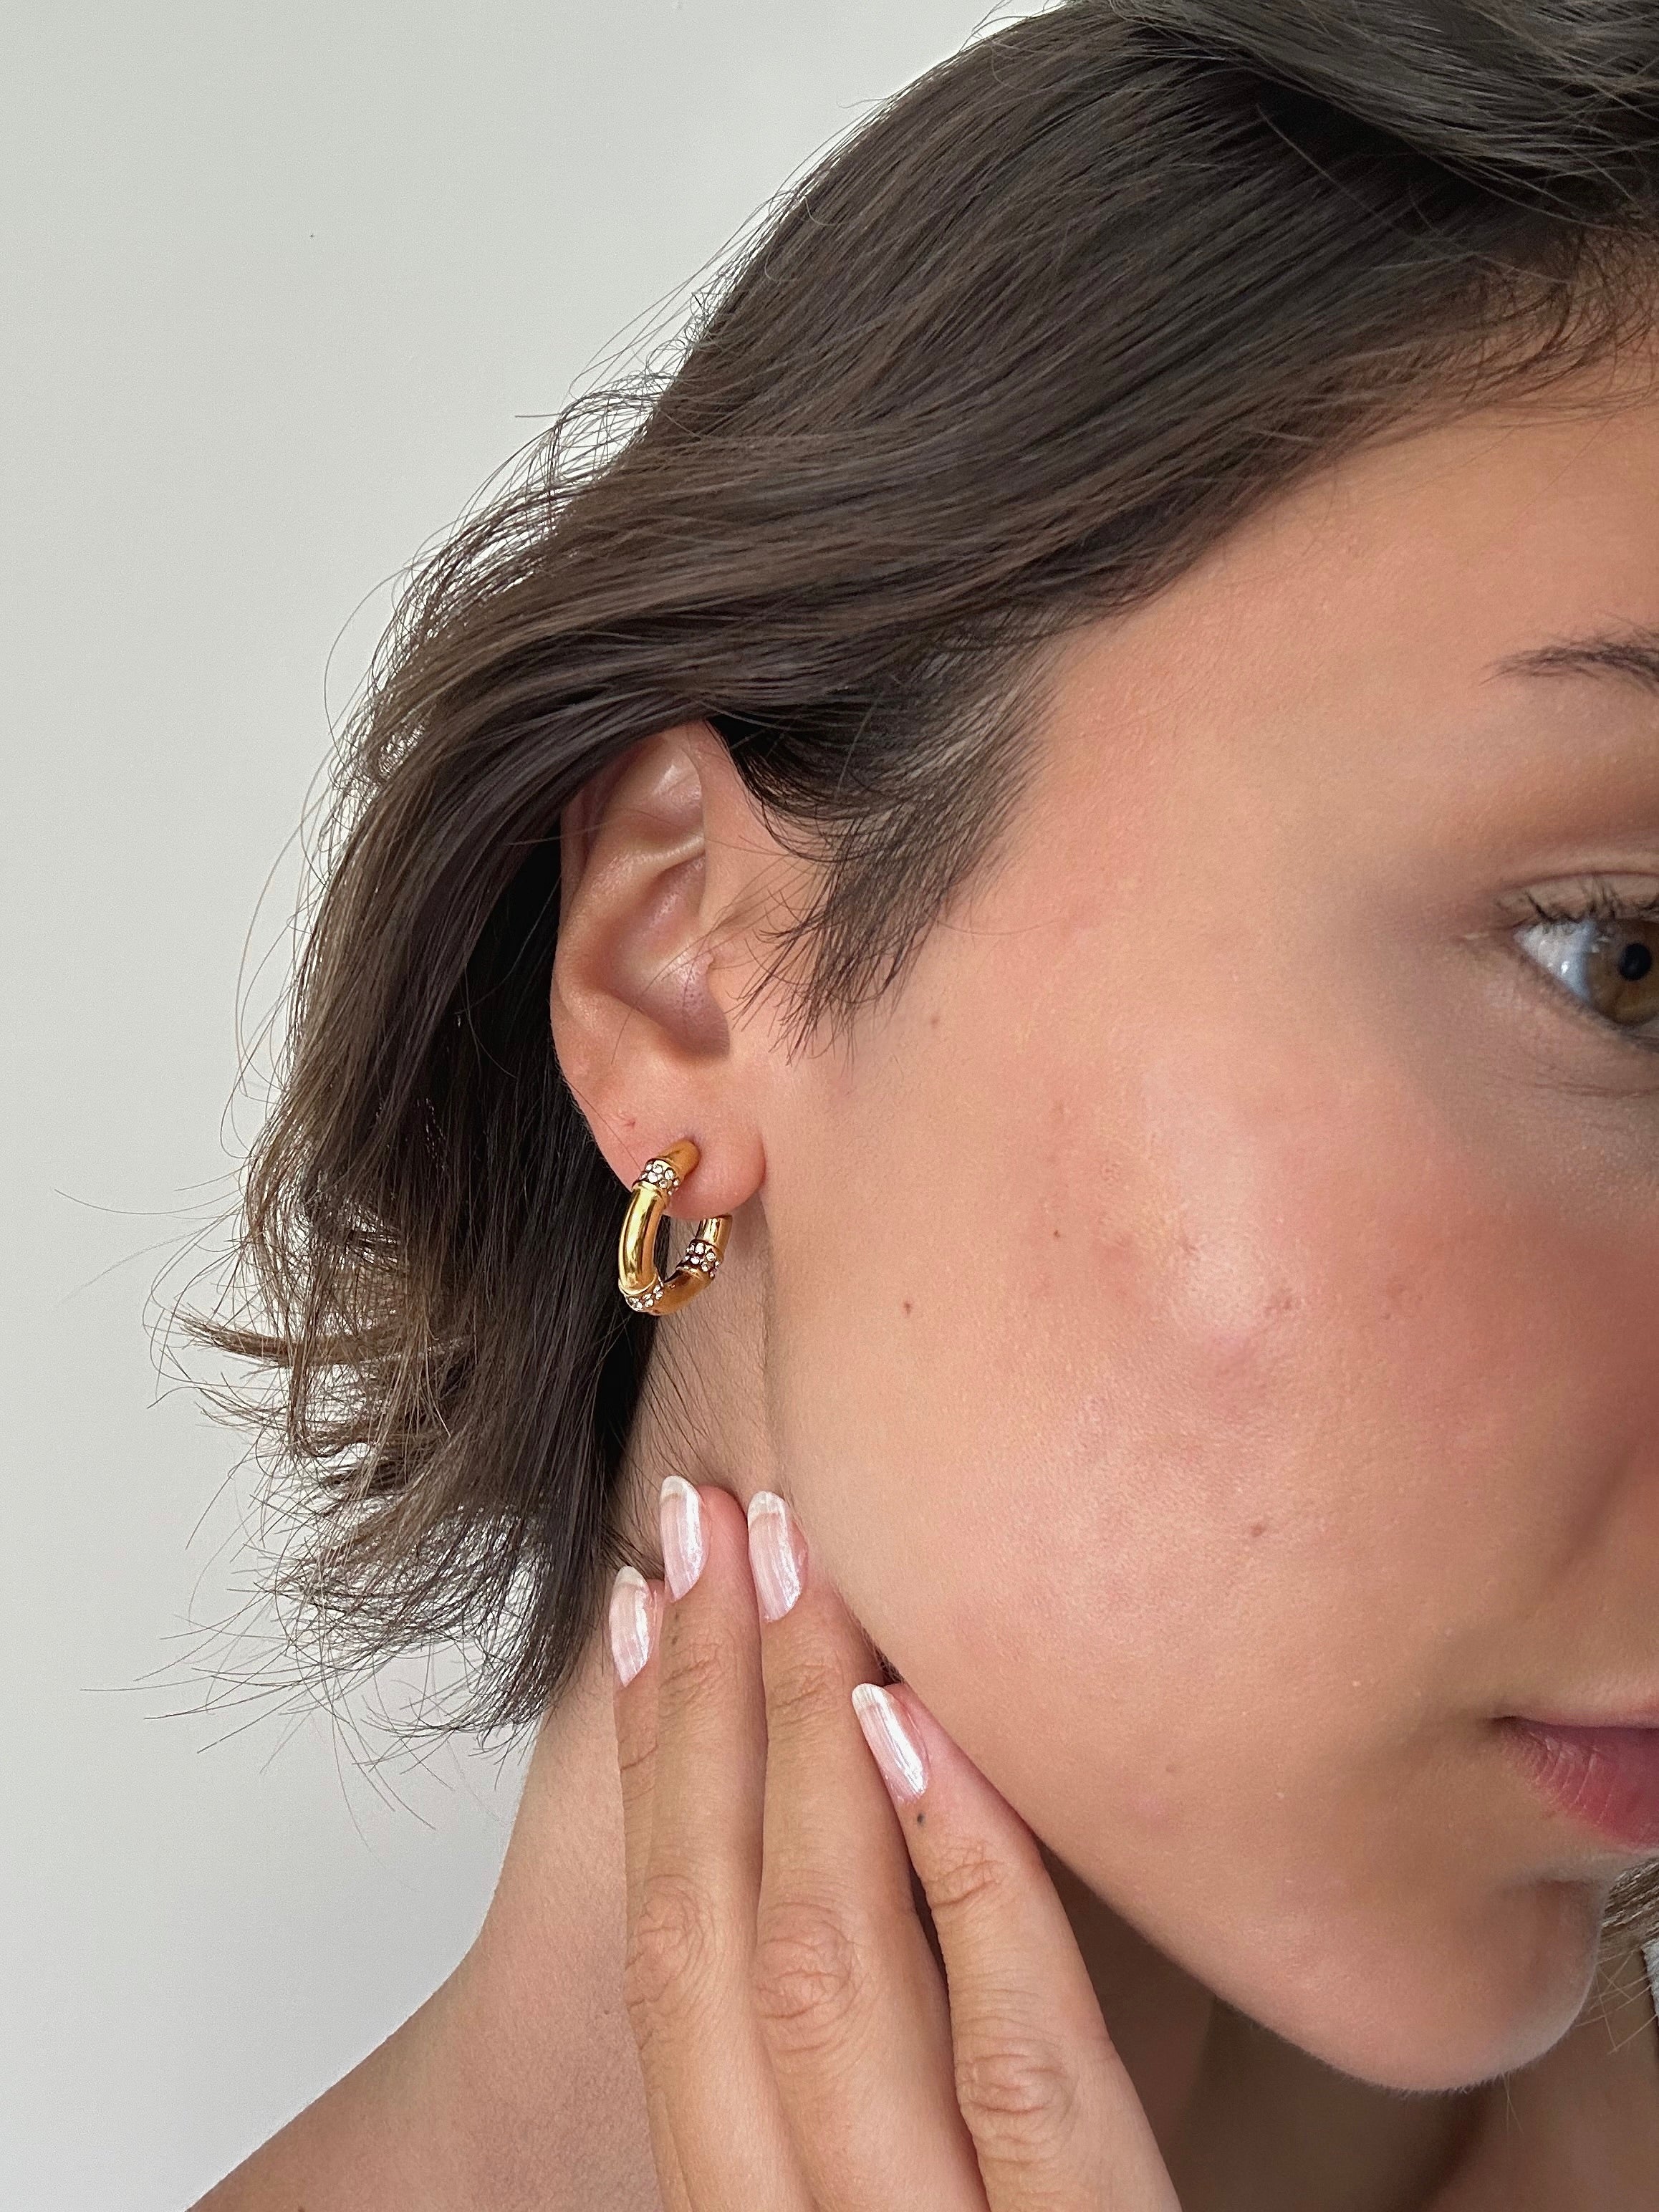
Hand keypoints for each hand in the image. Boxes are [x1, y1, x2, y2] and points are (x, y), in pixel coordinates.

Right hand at [608, 1477, 1181, 2209]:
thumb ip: (912, 2024)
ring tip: (798, 1560)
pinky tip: (917, 1725)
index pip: (673, 1965)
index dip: (648, 1770)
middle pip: (719, 1943)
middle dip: (705, 1708)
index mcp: (767, 2204)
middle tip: (707, 1520)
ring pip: (825, 1977)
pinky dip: (963, 1878)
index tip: (641, 1603)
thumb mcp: (954, 2162)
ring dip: (800, 1741)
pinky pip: (1020, 2063)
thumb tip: (904, 1754)